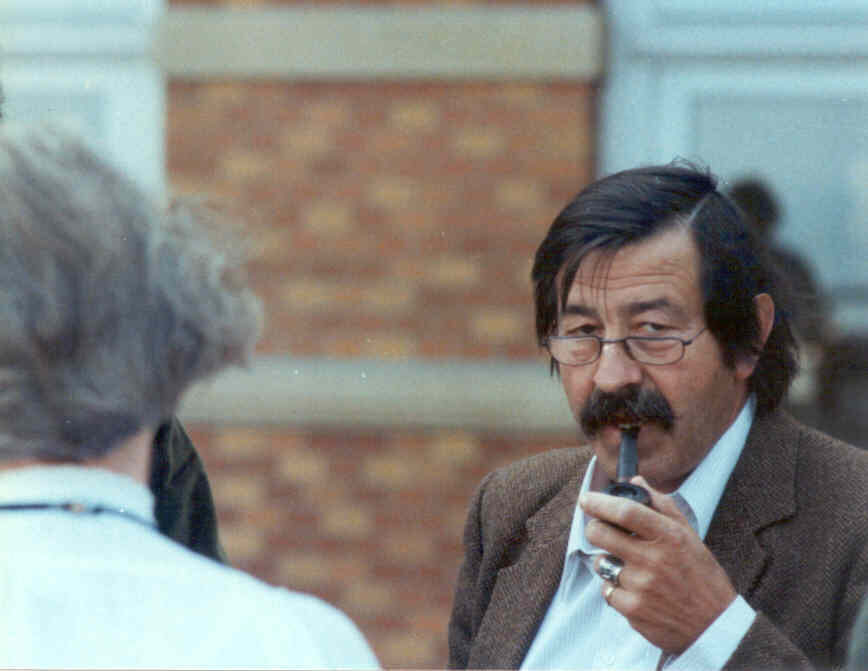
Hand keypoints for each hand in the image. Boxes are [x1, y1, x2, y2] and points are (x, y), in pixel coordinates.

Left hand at [581, 476, 736, 654]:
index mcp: (669, 536)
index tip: (587, 498)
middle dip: (594, 528)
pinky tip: (636, 590)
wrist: (715, 627)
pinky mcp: (632, 609)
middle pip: (600, 533)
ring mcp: (641, 586)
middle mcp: (653, 559)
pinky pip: (607, 590)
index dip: (600, 502)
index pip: (625, 511)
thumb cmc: (701, 577)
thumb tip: (635, 480)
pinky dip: (615, 588)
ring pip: (601, 562)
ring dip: (608, 561)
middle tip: (600, 530)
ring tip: (630, 566)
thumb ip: (661, 505)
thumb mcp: (689, 536)